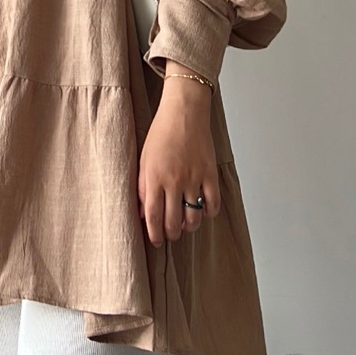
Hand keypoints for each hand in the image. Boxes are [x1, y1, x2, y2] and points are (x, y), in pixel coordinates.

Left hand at [138, 69, 220, 246]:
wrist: (184, 112)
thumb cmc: (161, 133)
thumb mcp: (143, 160)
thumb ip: (143, 188)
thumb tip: (143, 212)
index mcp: (154, 178)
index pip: (153, 217)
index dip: (154, 234)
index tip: (156, 242)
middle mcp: (174, 181)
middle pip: (174, 221)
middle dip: (171, 234)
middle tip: (171, 235)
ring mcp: (194, 178)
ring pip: (194, 216)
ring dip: (190, 226)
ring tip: (186, 226)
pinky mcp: (210, 173)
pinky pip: (213, 203)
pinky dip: (209, 212)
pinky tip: (203, 211)